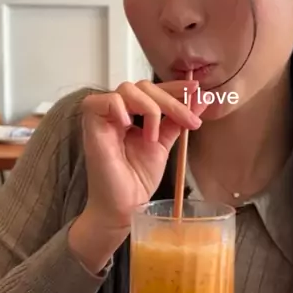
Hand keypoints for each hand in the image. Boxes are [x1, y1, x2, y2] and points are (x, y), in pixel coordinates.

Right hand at [68, 79, 205, 272]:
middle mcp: (116, 112)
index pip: (152, 90)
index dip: (174, 86)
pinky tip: (129, 125)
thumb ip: (177, 121)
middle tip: (189, 120)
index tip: (196, 88)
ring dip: (149, 108)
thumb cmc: (137, 179)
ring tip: (153, 137)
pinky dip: (119, 108)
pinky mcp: (91, 125)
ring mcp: (103, 117)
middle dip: (170, 100)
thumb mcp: (163, 145)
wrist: (125, 206)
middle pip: (142, 86)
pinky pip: (102, 101)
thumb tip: (201, 99)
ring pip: (127, 89)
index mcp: (132, 114)